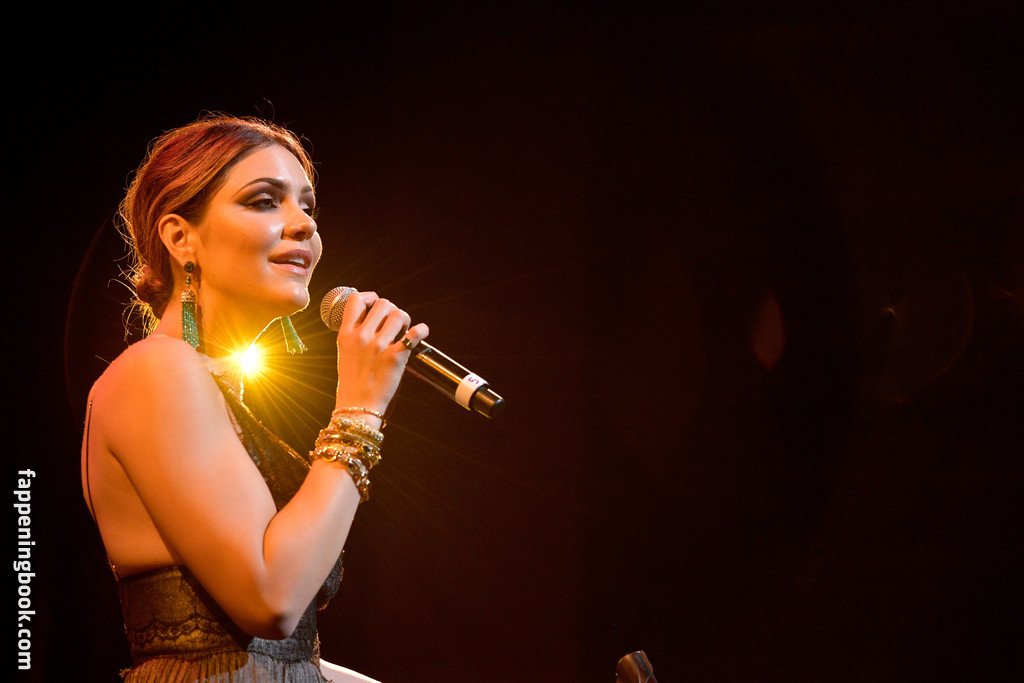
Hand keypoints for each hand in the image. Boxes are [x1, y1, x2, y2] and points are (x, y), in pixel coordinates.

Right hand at [333, 290, 428, 413]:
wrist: (358, 406)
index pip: (356, 299)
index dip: (370, 297)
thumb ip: (354, 333)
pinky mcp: (395, 357)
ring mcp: (378, 347)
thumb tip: (370, 317)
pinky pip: (414, 333)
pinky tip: (421, 332)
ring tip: (403, 331)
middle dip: (391, 309)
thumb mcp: (344, 351)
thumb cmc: (352, 380)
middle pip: (383, 303)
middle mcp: (361, 337)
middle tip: (393, 323)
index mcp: (346, 334)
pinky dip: (421, 330)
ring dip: (405, 320)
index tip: (375, 304)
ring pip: (399, 314)